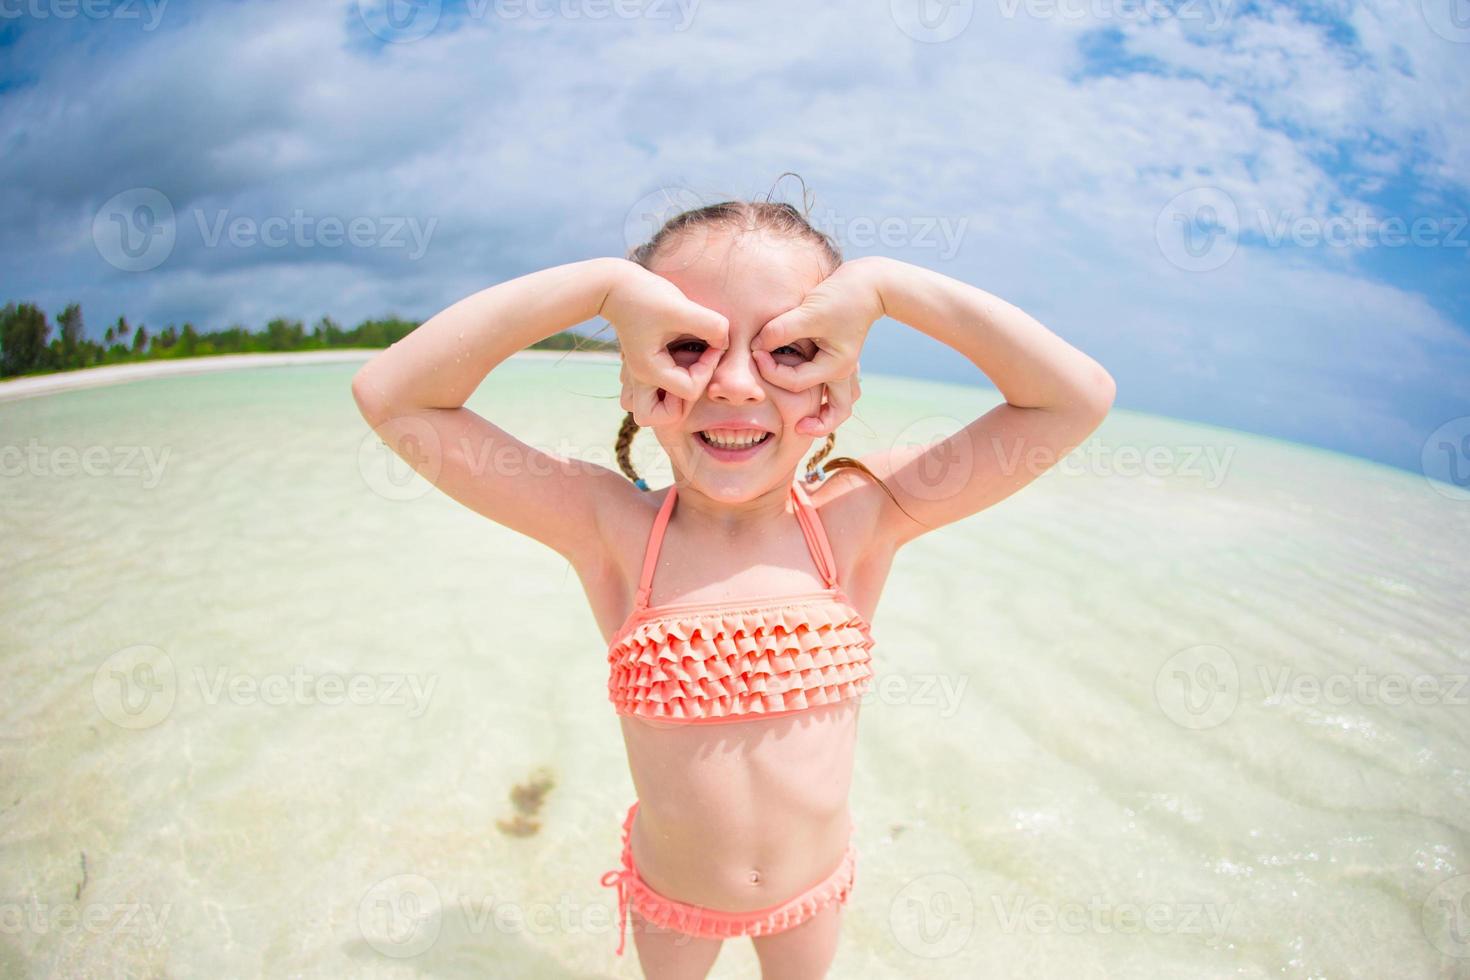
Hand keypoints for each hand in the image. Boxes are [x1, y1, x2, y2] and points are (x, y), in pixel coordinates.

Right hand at [602, 262, 728, 426]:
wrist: (613, 285)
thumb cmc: (646, 295)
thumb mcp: (681, 307)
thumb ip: (711, 325)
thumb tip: (725, 342)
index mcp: (649, 370)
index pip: (689, 391)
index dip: (708, 370)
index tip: (713, 346)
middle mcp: (639, 379)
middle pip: (660, 417)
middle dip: (684, 401)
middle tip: (694, 372)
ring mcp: (636, 377)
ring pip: (648, 412)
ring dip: (670, 399)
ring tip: (683, 371)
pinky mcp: (638, 368)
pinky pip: (648, 394)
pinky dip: (663, 387)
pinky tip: (675, 361)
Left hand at [751, 258, 882, 436]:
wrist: (871, 282)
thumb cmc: (842, 296)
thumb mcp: (809, 312)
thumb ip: (781, 330)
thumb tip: (757, 346)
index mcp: (836, 367)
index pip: (795, 382)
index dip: (770, 370)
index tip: (755, 352)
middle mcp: (844, 372)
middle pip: (836, 412)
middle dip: (815, 424)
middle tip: (794, 427)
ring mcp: (846, 367)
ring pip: (841, 403)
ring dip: (827, 414)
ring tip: (807, 420)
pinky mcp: (842, 357)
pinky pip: (838, 387)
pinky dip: (827, 395)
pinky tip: (811, 391)